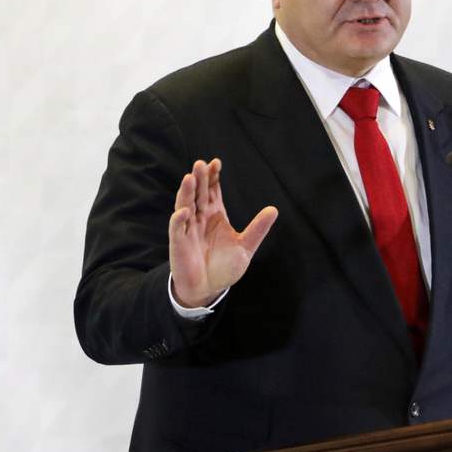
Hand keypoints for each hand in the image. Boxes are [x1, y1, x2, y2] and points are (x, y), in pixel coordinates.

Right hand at [168, 158, 277, 306]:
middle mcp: (200, 218)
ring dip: (186, 192)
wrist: (208, 288)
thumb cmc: (224, 267)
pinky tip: (185, 211)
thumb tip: (274, 209)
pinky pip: (177, 228)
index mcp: (216, 215)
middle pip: (198, 194)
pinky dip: (179, 219)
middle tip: (201, 164)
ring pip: (185, 205)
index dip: (213, 177)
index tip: (216, 163)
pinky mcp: (179, 243)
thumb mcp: (246, 247)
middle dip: (199, 179)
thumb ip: (258, 228)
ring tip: (189, 178)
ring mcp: (188, 229)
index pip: (213, 191)